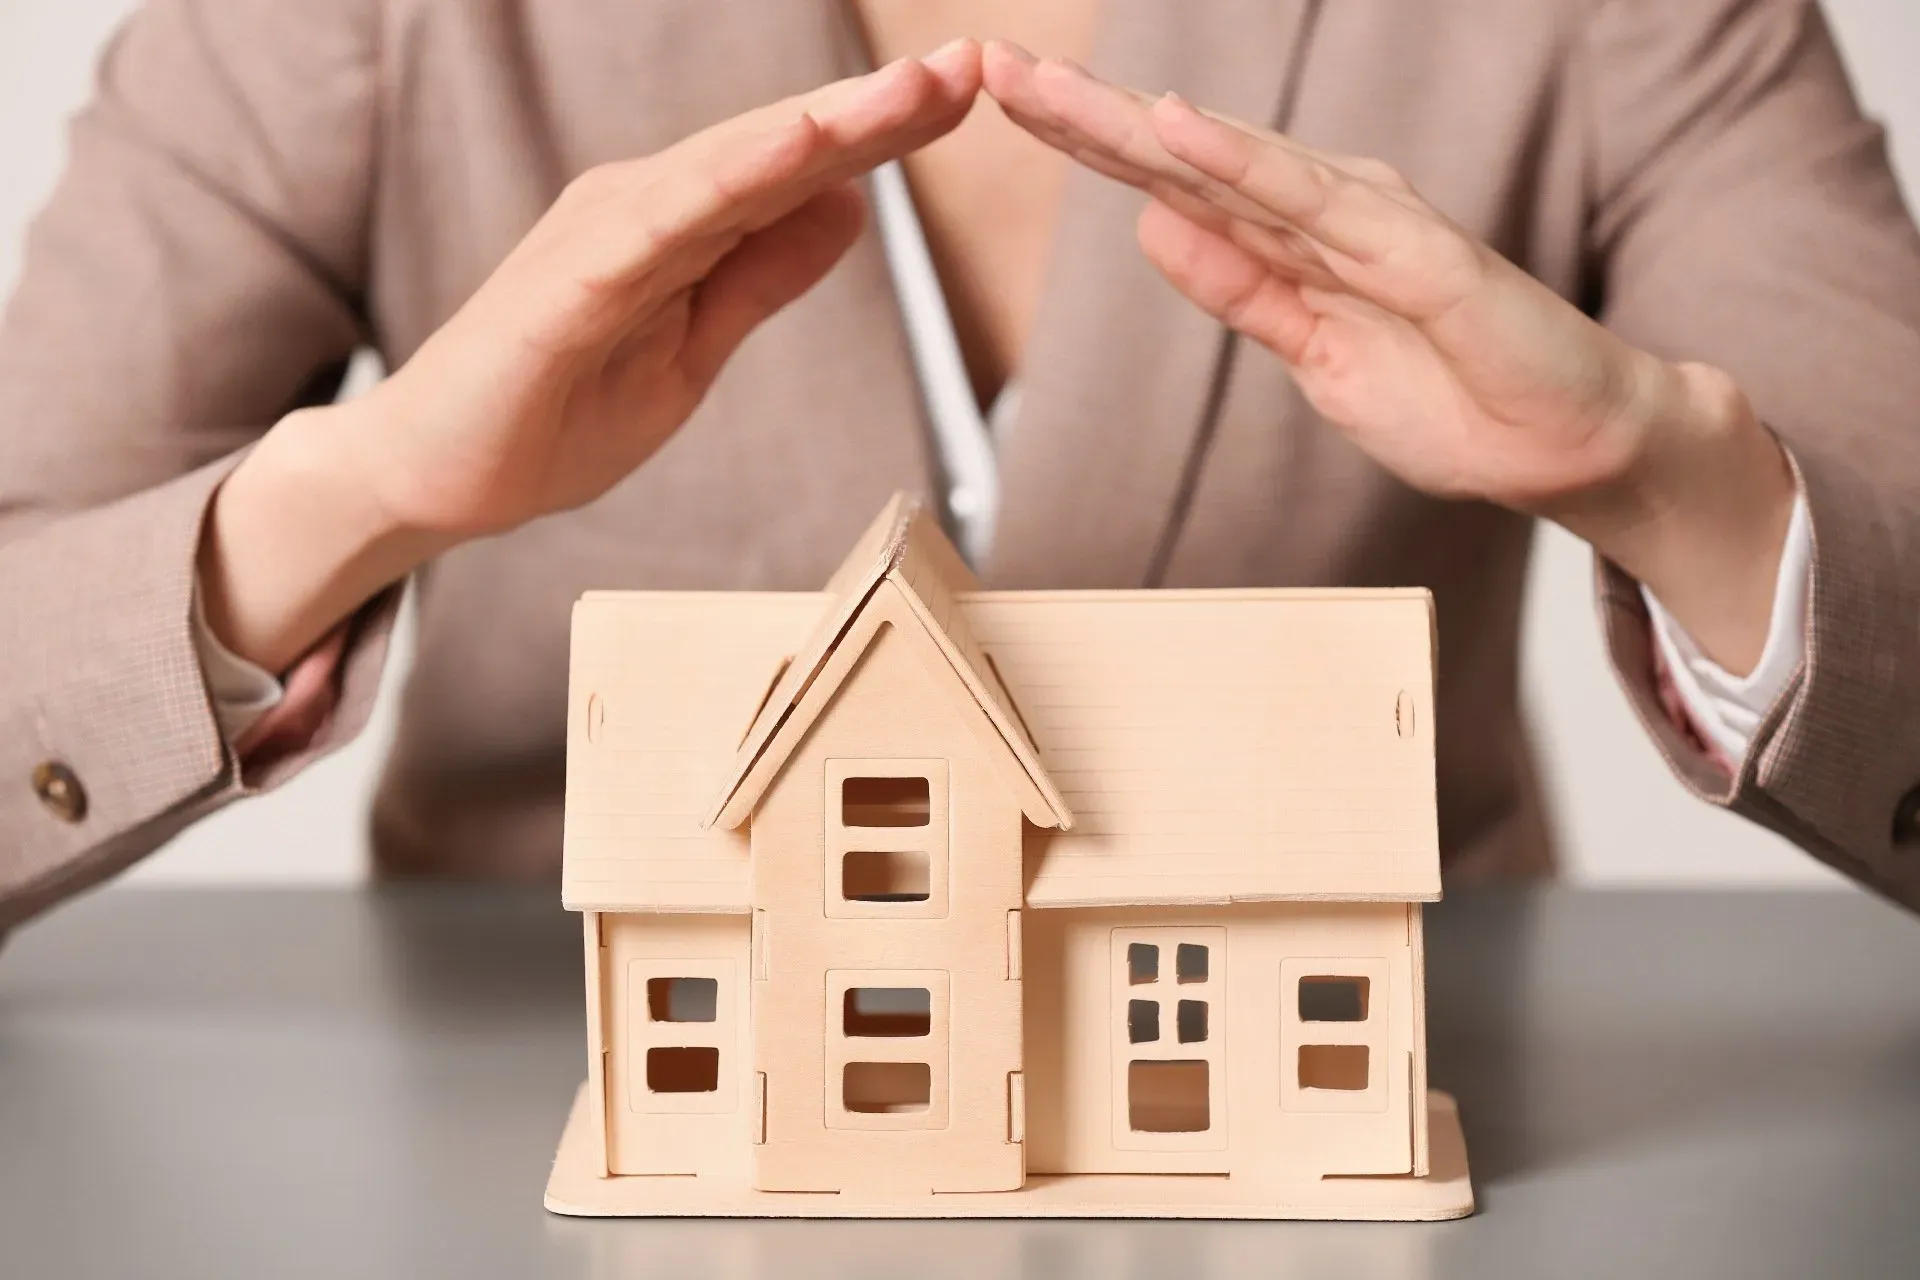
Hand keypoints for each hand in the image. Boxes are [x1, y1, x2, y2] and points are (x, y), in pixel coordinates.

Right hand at [202, 42, 983, 672]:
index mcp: (677, 227)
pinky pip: (668, 222)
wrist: (434, 479)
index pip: (797, 172)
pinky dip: (738, 178)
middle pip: (778, 150)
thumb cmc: (551, 415)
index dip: (881, 133)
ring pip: (734, 167)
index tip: (967, 96)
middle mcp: (643, 206)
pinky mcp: (572, 281)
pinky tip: (803, 147)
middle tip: (970, 64)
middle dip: (877, 109)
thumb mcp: (692, 353)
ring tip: (915, 90)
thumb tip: (847, 211)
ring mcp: (604, 234)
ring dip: (827, 124)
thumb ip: (760, 278)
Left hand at [984, 43, 1795, 671]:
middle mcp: (1325, 212)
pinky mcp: (1417, 254)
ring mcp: (1370, 225)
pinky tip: (1175, 134)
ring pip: (1232, 162)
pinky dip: (1241, 166)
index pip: (1169, 183)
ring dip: (1136, 123)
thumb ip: (1240, 291)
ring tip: (1049, 88)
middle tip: (991, 68)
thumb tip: (1155, 225)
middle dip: (1083, 114)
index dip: (1086, 143)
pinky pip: (1313, 206)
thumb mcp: (1311, 354)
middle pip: (1183, 156)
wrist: (1567, 445)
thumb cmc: (1454, 398)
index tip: (1003, 107)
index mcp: (1295, 240)